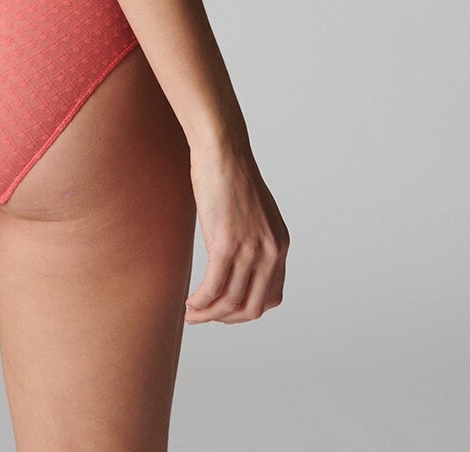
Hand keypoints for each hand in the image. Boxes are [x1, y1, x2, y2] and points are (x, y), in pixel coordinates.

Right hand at [183, 144, 288, 324]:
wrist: (223, 151)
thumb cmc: (231, 175)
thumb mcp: (254, 213)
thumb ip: (254, 239)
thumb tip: (239, 260)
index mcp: (280, 246)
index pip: (271, 297)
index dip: (247, 310)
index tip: (226, 309)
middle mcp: (271, 252)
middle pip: (252, 307)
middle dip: (227, 319)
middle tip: (206, 317)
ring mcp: (250, 250)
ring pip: (230, 301)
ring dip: (209, 314)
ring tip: (191, 314)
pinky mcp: (226, 244)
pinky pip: (213, 287)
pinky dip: (200, 302)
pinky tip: (189, 303)